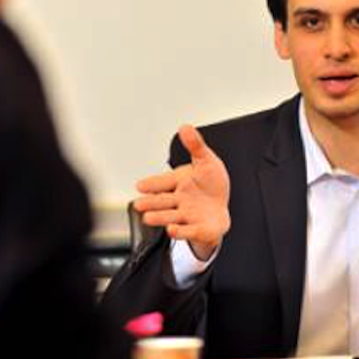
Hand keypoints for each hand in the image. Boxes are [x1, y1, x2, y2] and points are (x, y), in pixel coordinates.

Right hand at [133, 125, 230, 260]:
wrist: (219, 209)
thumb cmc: (210, 186)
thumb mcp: (206, 161)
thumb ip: (195, 146)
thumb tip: (185, 127)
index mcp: (180, 183)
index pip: (163, 182)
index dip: (152, 184)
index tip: (139, 185)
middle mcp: (180, 200)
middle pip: (163, 202)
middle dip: (150, 203)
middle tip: (138, 204)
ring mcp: (188, 216)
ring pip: (171, 217)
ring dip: (160, 217)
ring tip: (149, 218)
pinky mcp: (198, 229)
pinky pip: (189, 231)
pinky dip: (181, 231)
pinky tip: (172, 229)